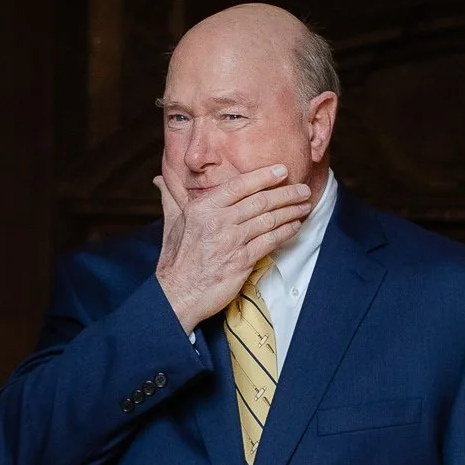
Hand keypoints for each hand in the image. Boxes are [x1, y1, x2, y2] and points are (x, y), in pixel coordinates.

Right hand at [153, 165, 313, 332]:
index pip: (239, 185)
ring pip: (269, 220)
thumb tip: (160, 180)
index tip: (282, 170)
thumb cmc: (176, 260)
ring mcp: (231, 241)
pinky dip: (286, 232)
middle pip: (260, 201)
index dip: (264, 176)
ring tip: (305, 205)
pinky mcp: (241, 261)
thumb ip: (171, 198)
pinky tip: (295, 226)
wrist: (178, 294)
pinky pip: (270, 242)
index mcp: (202, 208)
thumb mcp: (171, 223)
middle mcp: (218, 221)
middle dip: (286, 193)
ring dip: (291, 211)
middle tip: (302, 189)